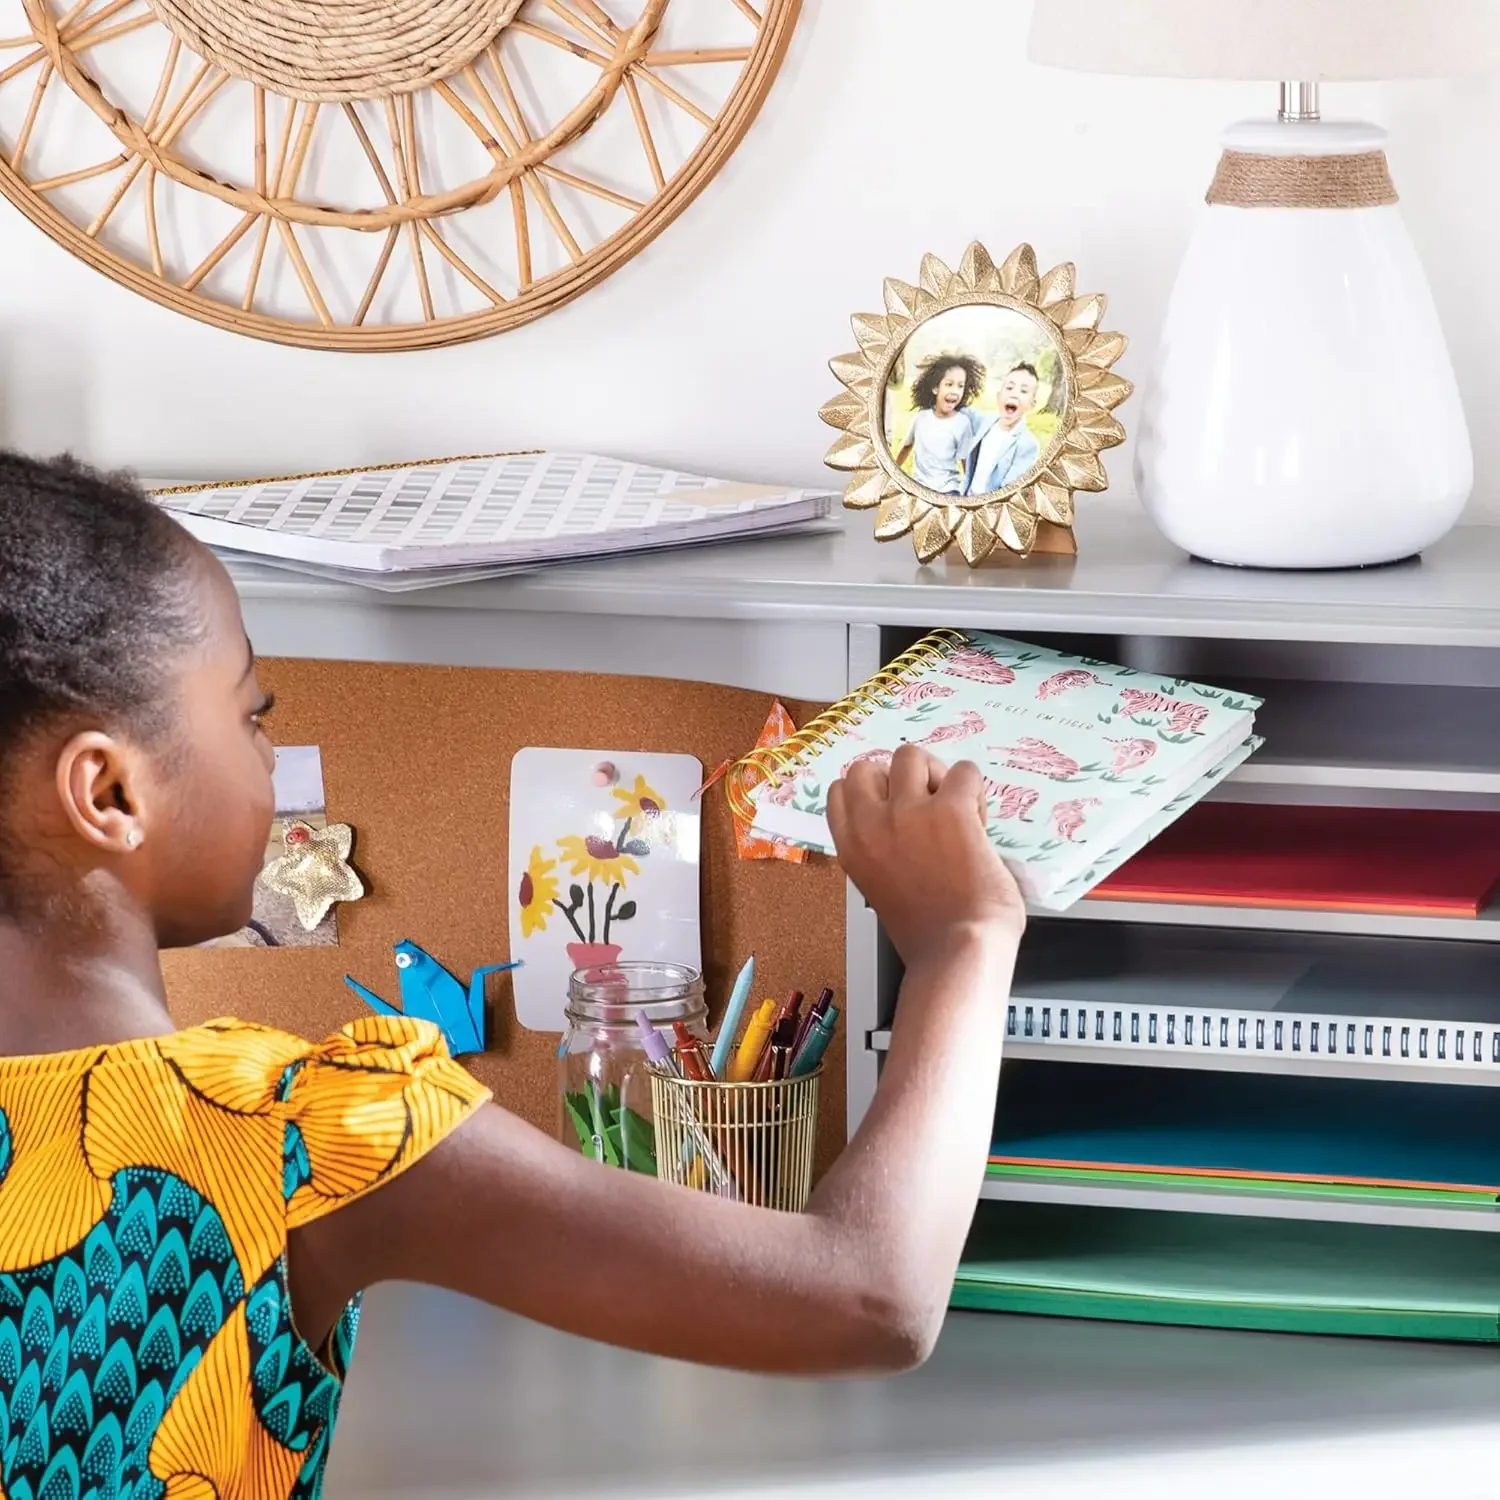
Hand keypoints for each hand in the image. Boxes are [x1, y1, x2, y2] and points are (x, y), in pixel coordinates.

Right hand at [826, 745, 1023, 968]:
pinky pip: (964, 771)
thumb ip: (883, 855)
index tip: (895, 812)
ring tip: (954, 806)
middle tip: (925, 806)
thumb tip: (909, 838)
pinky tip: (979, 818)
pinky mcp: (951, 810)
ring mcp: (909, 812)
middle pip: (869, 766)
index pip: (841, 791)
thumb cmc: (926, 935)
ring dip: (935, 775)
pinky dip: (974, 788)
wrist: (958, 950)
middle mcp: (871, 823)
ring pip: (912, 755)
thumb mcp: (880, 890)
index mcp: (851, 848)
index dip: (871, 794)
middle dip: (898, 779)